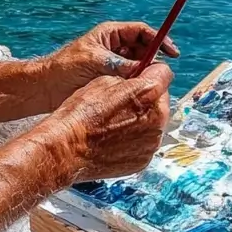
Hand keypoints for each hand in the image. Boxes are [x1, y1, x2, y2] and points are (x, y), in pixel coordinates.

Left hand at [40, 21, 179, 110]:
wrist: (45, 87)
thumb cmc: (65, 68)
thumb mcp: (96, 62)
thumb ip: (122, 65)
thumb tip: (146, 71)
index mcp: (111, 34)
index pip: (142, 32)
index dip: (159, 39)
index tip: (172, 52)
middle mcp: (114, 47)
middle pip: (144, 49)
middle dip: (154, 60)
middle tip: (161, 74)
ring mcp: (113, 63)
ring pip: (139, 66)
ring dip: (145, 74)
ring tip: (149, 85)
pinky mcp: (110, 80)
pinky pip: (130, 80)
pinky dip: (136, 85)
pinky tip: (139, 93)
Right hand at [44, 63, 172, 181]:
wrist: (68, 148)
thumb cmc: (81, 114)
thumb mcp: (105, 81)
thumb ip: (130, 78)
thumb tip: (139, 79)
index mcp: (149, 93)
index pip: (164, 73)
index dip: (150, 72)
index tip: (141, 77)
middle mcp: (157, 119)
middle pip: (162, 99)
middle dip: (148, 98)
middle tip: (124, 102)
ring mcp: (152, 142)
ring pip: (155, 122)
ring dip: (143, 119)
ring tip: (116, 122)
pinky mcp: (144, 159)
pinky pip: (146, 141)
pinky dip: (136, 138)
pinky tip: (116, 137)